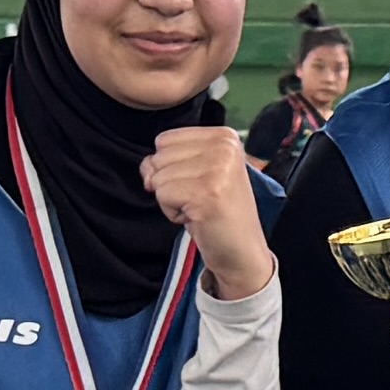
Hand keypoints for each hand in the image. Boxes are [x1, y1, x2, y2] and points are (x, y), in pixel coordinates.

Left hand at [147, 121, 274, 296]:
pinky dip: (173, 213)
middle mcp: (225, 148)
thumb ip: (170, 159)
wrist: (242, 252)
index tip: (198, 183)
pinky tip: (196, 217)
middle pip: (159, 157)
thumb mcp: (198, 173)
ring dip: (172, 200)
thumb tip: (146, 169)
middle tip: (199, 199)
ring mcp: (218, 169)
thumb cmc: (219, 214)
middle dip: (170, 183)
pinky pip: (162, 195)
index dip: (171, 166)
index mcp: (225, 137)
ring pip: (158, 177)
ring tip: (199, 208)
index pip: (165, 139)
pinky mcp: (206, 193)